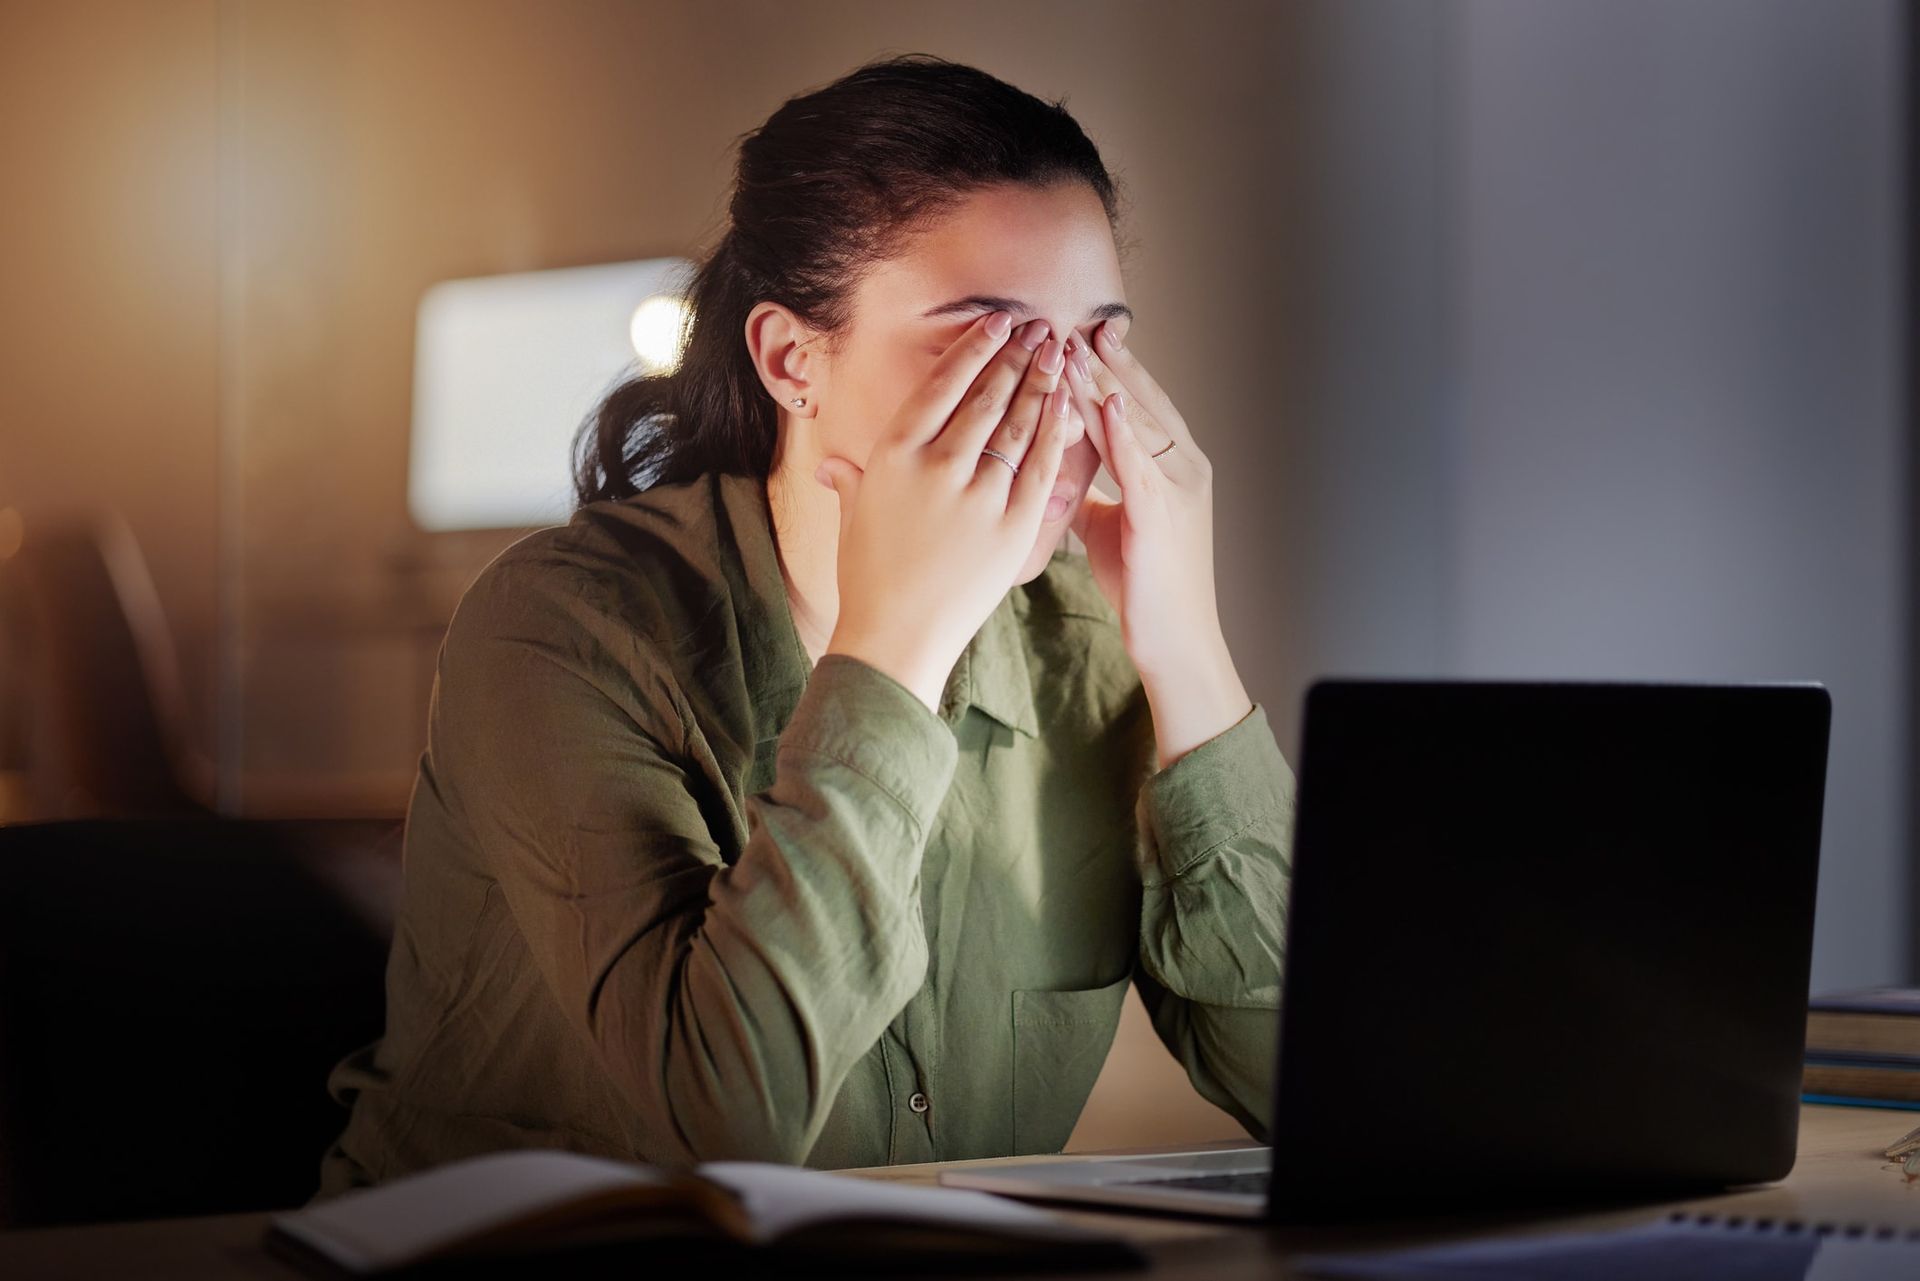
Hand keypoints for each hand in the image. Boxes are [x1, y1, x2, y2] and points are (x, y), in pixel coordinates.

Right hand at [815, 311, 1073, 712]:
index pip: (942, 384)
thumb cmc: (869, 578)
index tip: (998, 321)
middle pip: (987, 395)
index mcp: (893, 454)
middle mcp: (938, 465)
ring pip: (1019, 424)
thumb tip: (828, 466)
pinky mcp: (1014, 525)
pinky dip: (1057, 430)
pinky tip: (1067, 404)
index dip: (975, 347)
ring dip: (1042, 382)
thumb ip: (849, 481)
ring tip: (1057, 353)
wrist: (895, 638)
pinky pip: (1043, 466)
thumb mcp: (853, 518)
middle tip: (1039, 327)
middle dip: (1017, 355)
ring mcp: (979, 495)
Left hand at [1060, 318, 1220, 678]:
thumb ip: (1092, 491)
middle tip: (1076, 325)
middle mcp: (1184, 469)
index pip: (1141, 406)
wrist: (1174, 638)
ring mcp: (1178, 490)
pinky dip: (1123, 430)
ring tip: (1076, 349)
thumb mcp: (1112, 525)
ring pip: (1137, 425)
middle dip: (1108, 365)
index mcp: (1174, 468)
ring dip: (1105, 385)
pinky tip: (1106, 401)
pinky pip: (1141, 463)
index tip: (1085, 336)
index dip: (1114, 370)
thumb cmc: (1145, 585)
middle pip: (1141, 404)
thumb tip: (1059, 468)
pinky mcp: (1163, 515)